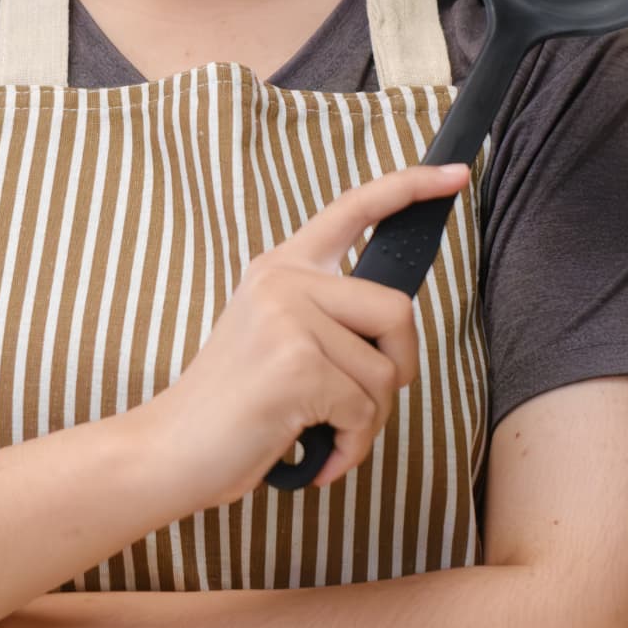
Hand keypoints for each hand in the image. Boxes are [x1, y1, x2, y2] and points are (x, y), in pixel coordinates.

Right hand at [139, 160, 472, 511]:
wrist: (173, 448)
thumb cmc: (236, 406)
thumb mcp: (276, 338)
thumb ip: (327, 318)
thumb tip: (395, 332)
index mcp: (281, 268)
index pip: (352, 209)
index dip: (408, 187)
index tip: (454, 174)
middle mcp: (283, 281)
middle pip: (397, 310)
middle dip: (397, 368)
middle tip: (357, 404)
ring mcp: (288, 319)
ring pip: (385, 372)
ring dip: (367, 420)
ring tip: (323, 431)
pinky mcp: (297, 364)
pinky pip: (365, 411)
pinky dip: (352, 446)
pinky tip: (319, 453)